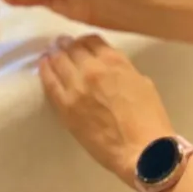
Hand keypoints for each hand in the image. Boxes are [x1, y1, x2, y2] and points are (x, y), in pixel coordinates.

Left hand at [39, 34, 173, 183]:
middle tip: (60, 44)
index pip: (92, 41)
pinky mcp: (66, 106)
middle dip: (66, 44)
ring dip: (54, 54)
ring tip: (49, 52)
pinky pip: (50, 83)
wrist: (143, 150)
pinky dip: (45, 71)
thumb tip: (110, 69)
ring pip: (59, 61)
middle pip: (73, 48)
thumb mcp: (142, 83)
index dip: (84, 41)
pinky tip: (43, 65)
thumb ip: (123, 70)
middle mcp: (93, 68)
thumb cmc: (149, 119)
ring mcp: (77, 86)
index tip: (80, 43)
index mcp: (114, 61)